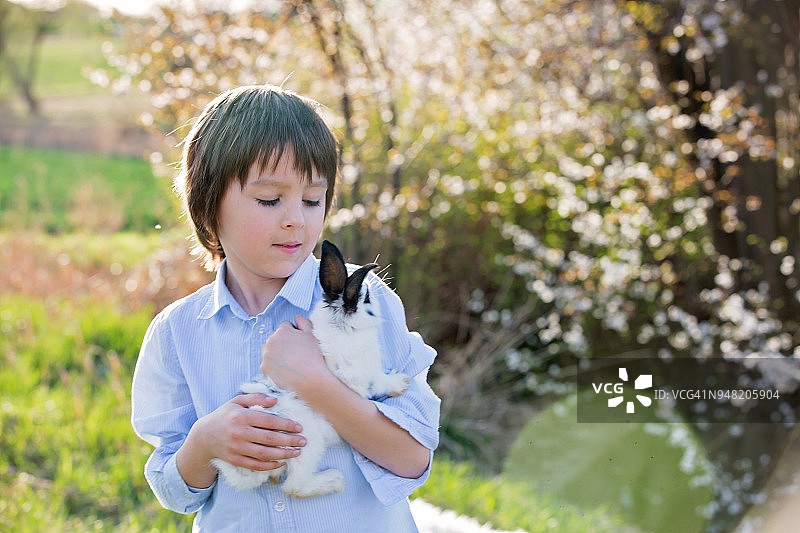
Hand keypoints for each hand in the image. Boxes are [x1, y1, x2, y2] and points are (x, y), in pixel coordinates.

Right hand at [184, 393, 305, 474]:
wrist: (204, 436)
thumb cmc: (225, 415)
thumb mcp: (237, 401)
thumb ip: (256, 398)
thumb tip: (275, 400)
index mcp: (241, 416)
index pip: (269, 421)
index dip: (286, 425)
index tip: (299, 427)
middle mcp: (239, 433)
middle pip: (269, 438)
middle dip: (289, 441)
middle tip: (303, 441)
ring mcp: (237, 448)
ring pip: (264, 454)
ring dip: (283, 454)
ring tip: (296, 452)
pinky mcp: (235, 460)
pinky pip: (255, 465)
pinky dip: (269, 465)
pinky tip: (281, 463)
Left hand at [260, 315, 330, 392]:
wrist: (310, 380)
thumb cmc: (313, 357)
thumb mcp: (312, 335)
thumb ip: (303, 322)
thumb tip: (297, 317)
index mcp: (282, 331)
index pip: (285, 326)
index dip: (293, 332)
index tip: (298, 341)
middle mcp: (271, 341)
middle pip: (274, 336)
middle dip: (282, 341)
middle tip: (294, 351)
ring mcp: (266, 355)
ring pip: (268, 349)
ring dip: (275, 351)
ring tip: (289, 360)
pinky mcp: (264, 368)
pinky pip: (266, 362)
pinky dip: (273, 364)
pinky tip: (285, 368)